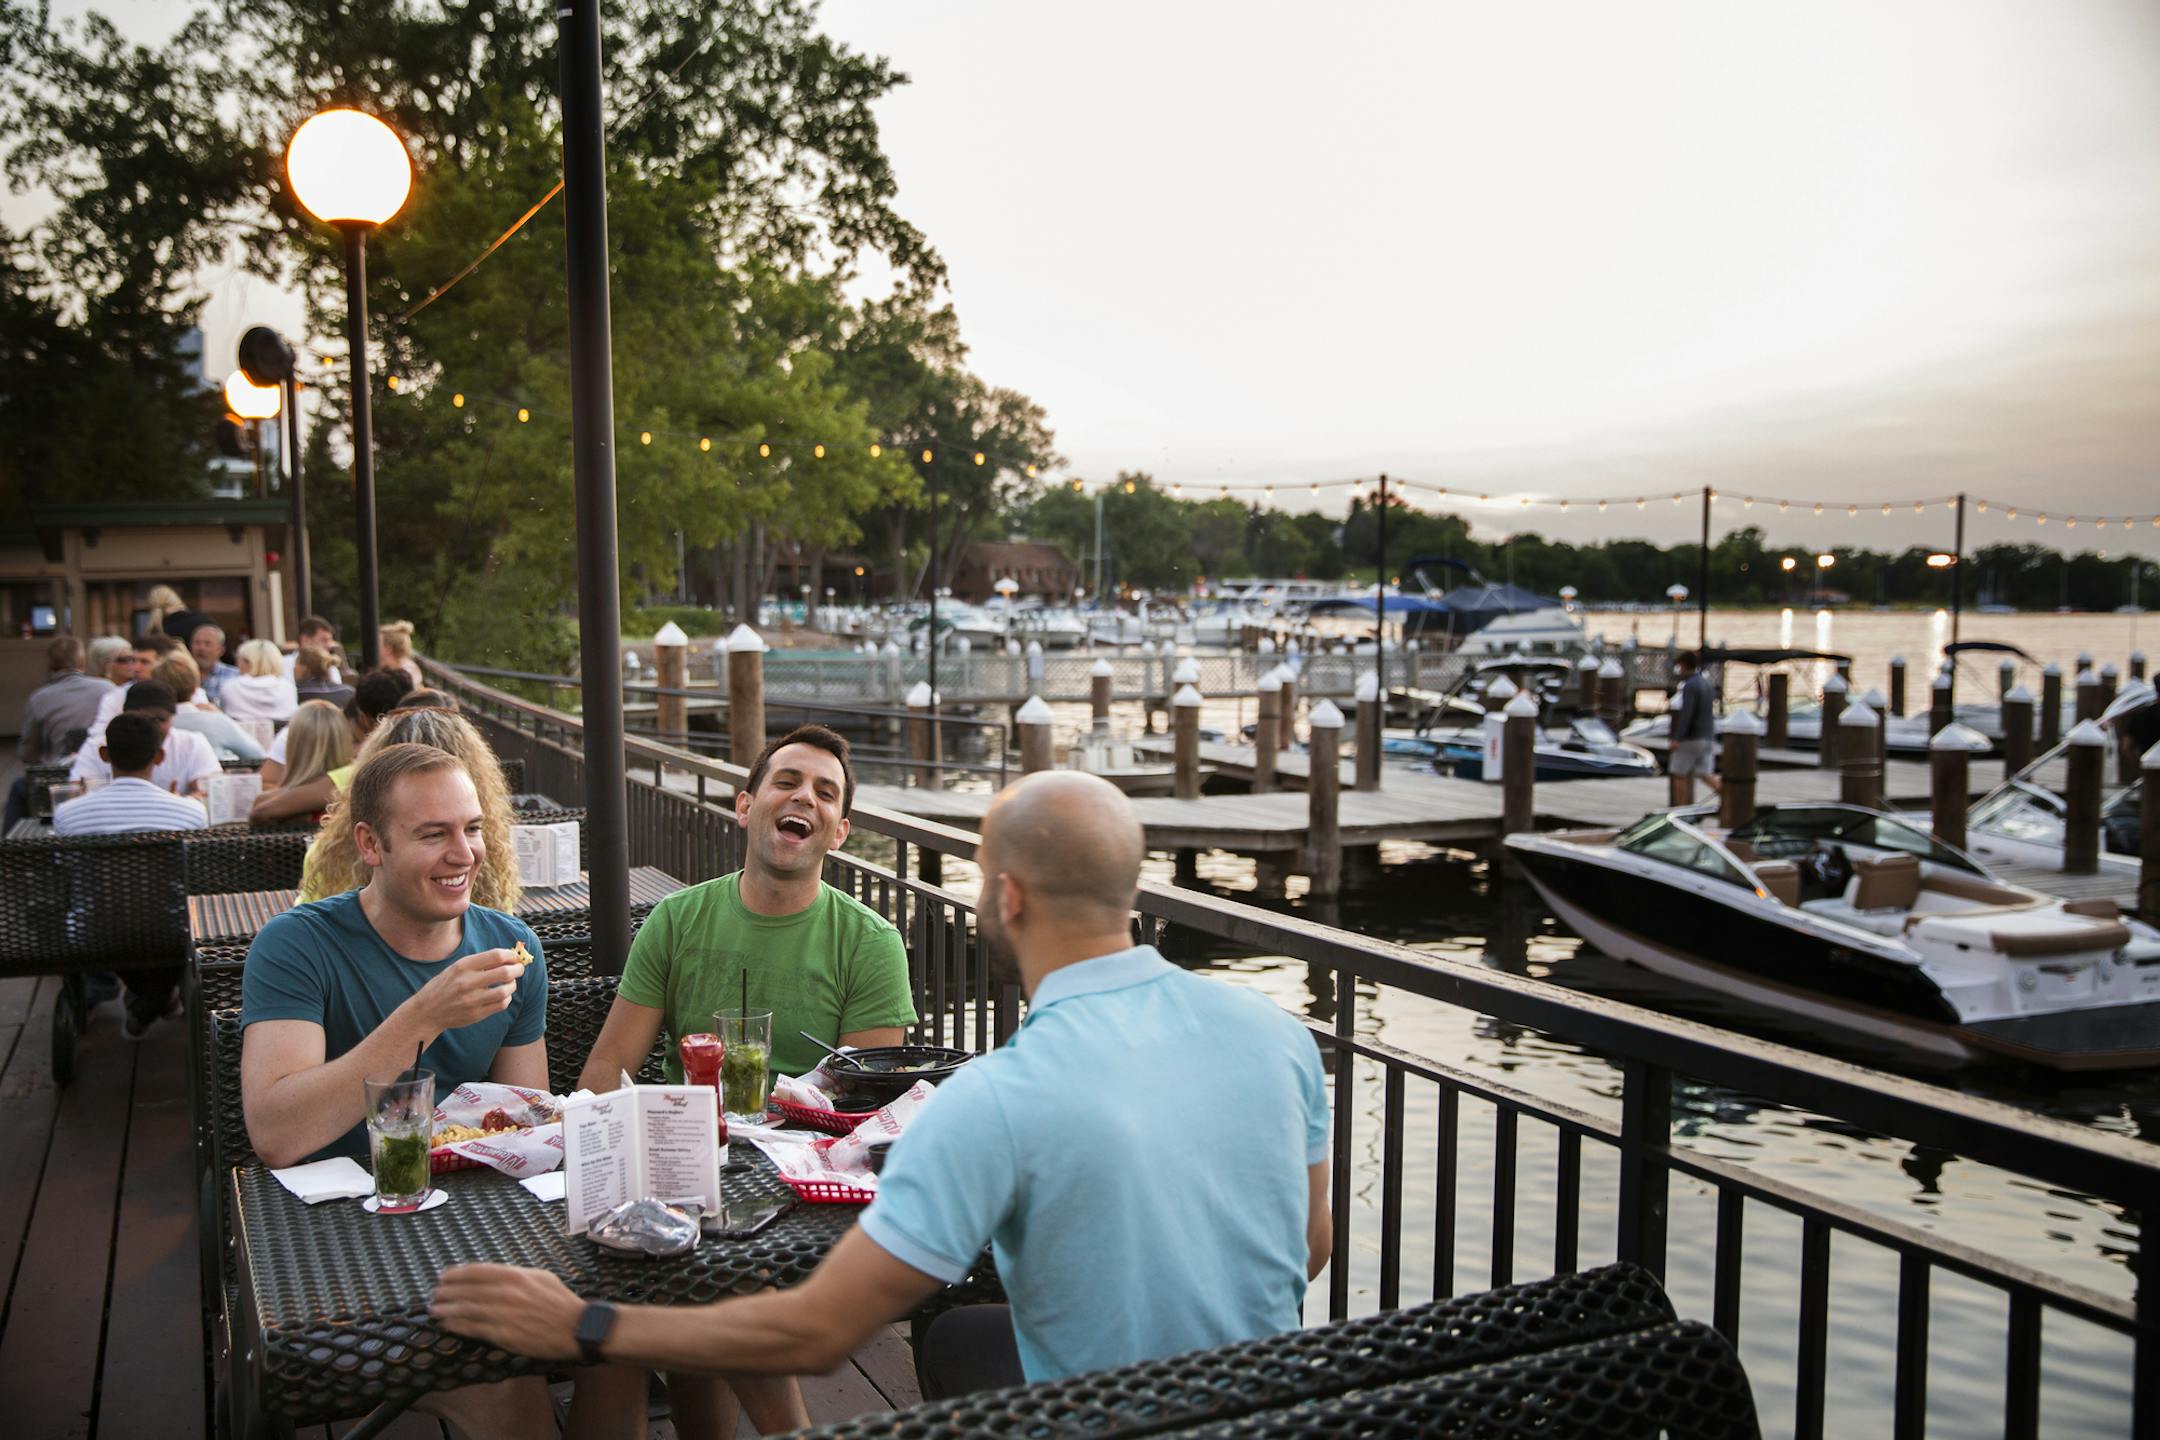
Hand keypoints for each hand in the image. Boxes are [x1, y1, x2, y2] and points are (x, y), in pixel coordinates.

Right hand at [405, 950, 525, 1037]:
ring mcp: (471, 1000)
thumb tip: (509, 955)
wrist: (426, 1011)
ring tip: (510, 983)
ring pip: (506, 990)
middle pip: (505, 972)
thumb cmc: (445, 985)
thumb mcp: (457, 968)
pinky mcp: (475, 1014)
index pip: (496, 955)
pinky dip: (506, 998)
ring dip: (513, 985)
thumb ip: (480, 962)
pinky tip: (502, 995)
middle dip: (518, 969)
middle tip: (519, 969)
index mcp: (463, 966)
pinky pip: (501, 1004)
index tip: (514, 957)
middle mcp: (467, 982)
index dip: (511, 955)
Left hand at [431, 1264, 582, 1360]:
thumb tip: (494, 1275)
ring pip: (467, 1310)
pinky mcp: (504, 1335)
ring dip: (447, 1309)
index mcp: (516, 1275)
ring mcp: (504, 1314)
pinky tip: (448, 1325)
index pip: (478, 1272)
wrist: (576, 1328)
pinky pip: (475, 1329)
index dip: (457, 1273)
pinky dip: (458, 1326)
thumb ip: (516, 1274)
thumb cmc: (561, 1302)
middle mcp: (507, 1293)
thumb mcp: (541, 1277)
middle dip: (447, 1291)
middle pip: (468, 1290)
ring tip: (435, 1310)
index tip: (444, 1276)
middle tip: (435, 1293)